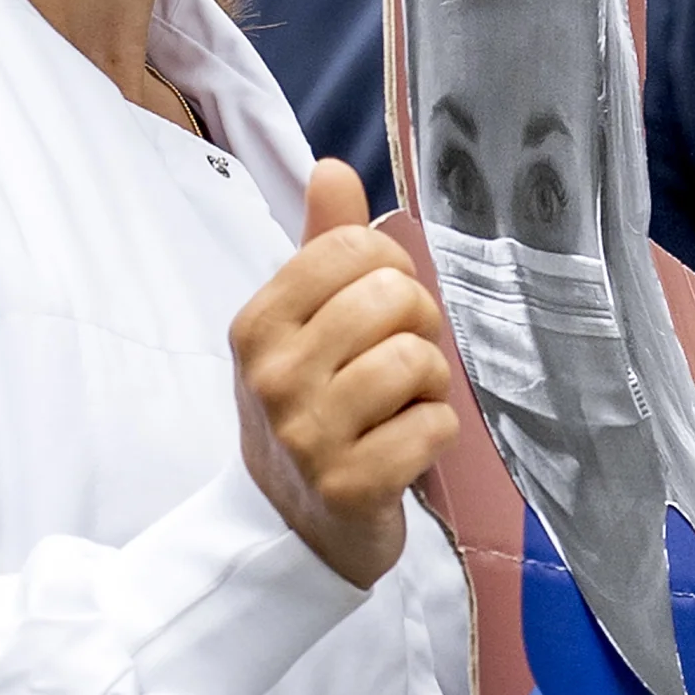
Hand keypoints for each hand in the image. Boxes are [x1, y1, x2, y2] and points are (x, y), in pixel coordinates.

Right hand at [234, 161, 459, 588]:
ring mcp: (309, 435)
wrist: (288, 527)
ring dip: (430, 384)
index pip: (350, 248)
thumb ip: (320, 245)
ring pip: (417, 361)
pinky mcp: (351, 486)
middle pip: (393, 298)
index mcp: (257, 324)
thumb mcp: (296, 326)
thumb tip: (331, 168)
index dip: (388, 268)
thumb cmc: (303, 411)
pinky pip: (434, 426)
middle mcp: (273, 376)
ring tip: (401, 405)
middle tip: (398, 361)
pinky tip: (407, 445)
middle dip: (417, 325)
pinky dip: (437, 432)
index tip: (378, 309)